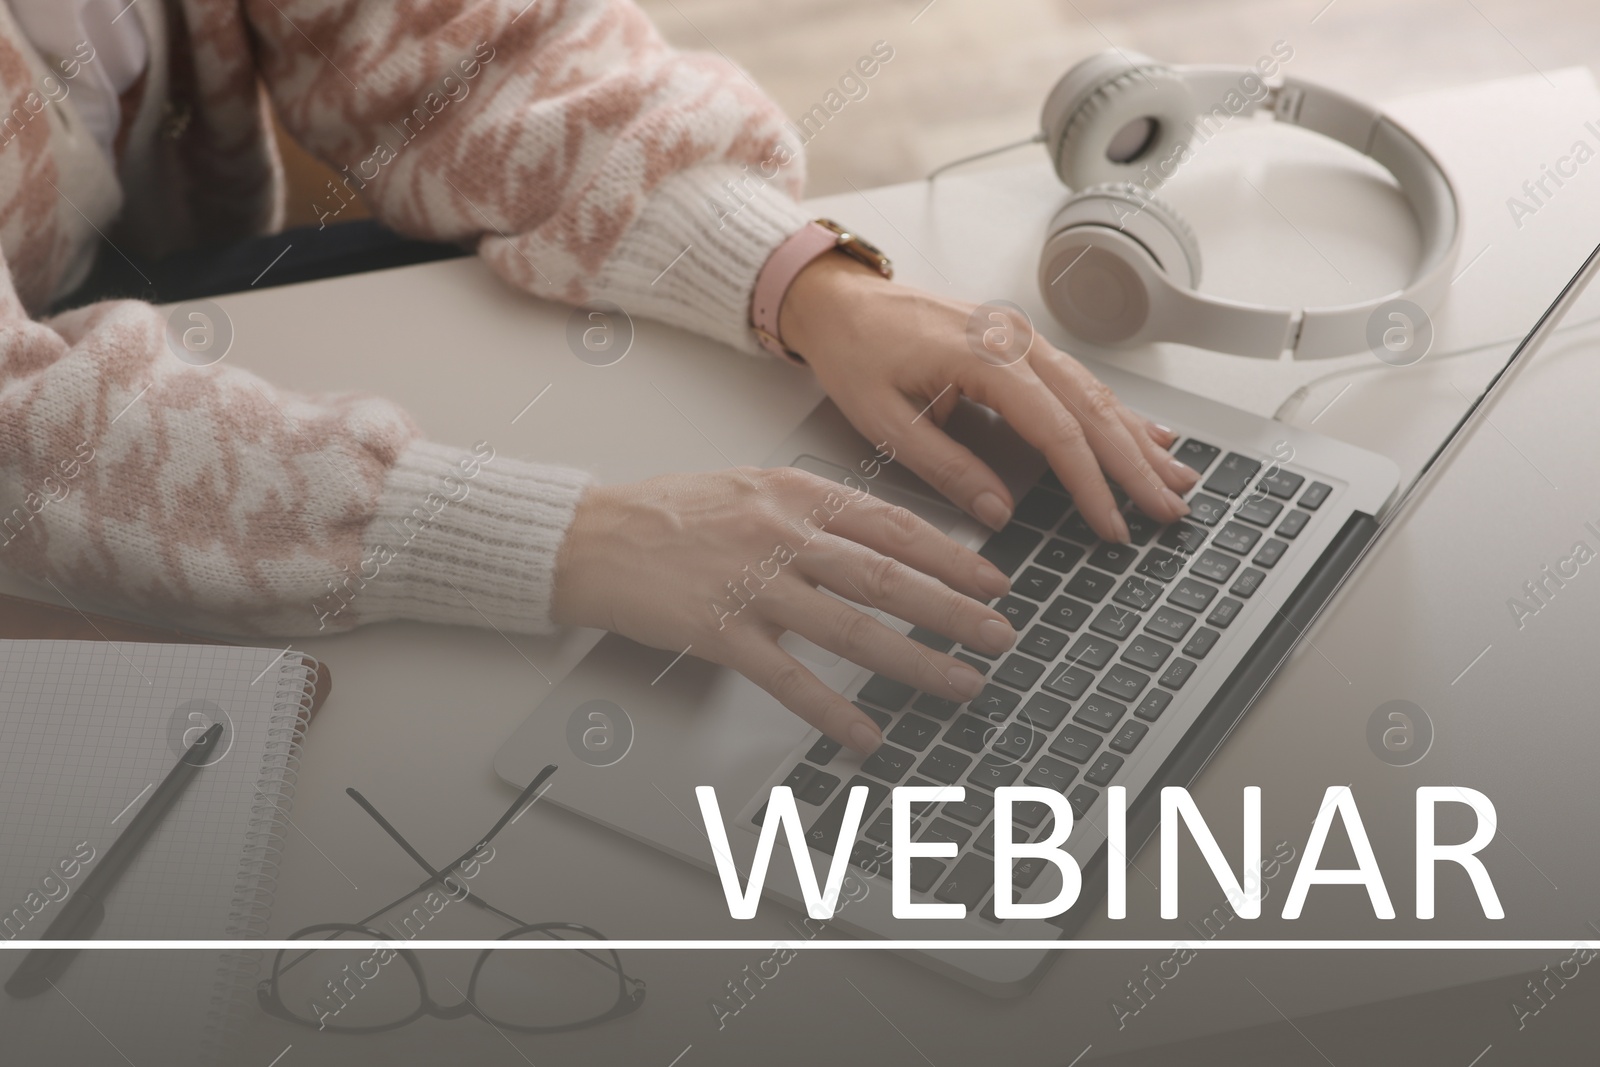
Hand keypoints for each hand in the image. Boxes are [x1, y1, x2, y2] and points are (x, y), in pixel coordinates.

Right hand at [551, 468, 1016, 753]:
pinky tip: (866, 732)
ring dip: (917, 660)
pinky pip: (789, 679)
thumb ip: (815, 510)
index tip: (992, 579)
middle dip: (955, 610)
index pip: (893, 526)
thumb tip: (883, 539)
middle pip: (888, 578)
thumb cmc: (670, 512)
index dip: (952, 556)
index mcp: (795, 493)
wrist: (594, 537)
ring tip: (961, 681)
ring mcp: (753, 586)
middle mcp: (782, 535)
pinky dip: (832, 710)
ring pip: (854, 628)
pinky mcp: (721, 633)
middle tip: (1000, 634)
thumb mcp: (752, 487)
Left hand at [778, 255, 1199, 541]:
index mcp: (984, 357)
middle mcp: (1014, 341)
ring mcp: (1021, 339)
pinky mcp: (1019, 344)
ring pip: (1094, 394)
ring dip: (1137, 440)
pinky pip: (1078, 381)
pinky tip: (1144, 435)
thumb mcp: (884, 422)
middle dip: (1135, 466)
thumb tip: (996, 511)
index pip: (1056, 431)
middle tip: (1169, 509)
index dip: (1090, 484)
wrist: (839, 302)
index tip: (1112, 524)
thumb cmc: (855, 352)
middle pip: (1091, 411)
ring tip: (1175, 480)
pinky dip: (1115, 413)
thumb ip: (946, 467)